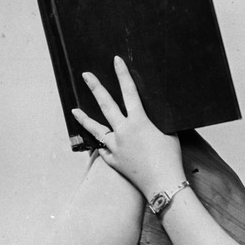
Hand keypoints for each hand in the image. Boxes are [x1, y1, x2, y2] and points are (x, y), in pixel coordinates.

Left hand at [72, 56, 184, 198]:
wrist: (163, 184)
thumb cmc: (170, 158)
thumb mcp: (169, 132)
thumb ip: (158, 121)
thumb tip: (155, 113)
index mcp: (139, 121)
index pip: (129, 91)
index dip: (122, 74)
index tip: (116, 60)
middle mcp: (123, 131)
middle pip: (106, 105)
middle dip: (96, 87)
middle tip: (85, 75)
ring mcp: (115, 147)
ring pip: (96, 129)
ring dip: (84, 118)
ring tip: (74, 110)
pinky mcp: (113, 161)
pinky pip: (104, 150)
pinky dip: (103, 145)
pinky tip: (99, 142)